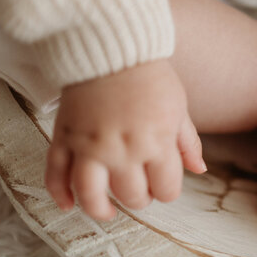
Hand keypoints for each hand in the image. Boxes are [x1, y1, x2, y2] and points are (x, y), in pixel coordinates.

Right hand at [45, 59, 205, 219]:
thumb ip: (188, 143)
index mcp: (157, 142)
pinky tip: (67, 205)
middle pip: (132, 196)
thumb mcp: (179, 108)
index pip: (166, 188)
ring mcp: (90, 145)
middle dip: (140, 198)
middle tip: (138, 188)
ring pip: (92, 194)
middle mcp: (123, 149)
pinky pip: (56, 173)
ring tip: (106, 211)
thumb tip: (200, 170)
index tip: (162, 182)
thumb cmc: (149, 76)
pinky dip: (59, 193)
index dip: (166, 190)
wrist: (109, 45)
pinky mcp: (64, 137)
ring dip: (100, 209)